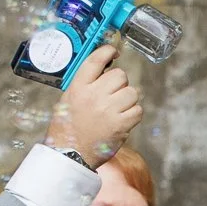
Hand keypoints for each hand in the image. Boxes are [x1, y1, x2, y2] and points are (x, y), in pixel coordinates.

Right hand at [46, 43, 141, 160]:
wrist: (70, 154)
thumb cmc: (68, 126)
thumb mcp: (68, 99)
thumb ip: (85, 82)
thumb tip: (105, 66)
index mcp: (78, 88)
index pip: (96, 60)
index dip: (108, 51)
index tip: (114, 51)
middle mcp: (94, 96)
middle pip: (120, 75)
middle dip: (118, 84)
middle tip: (111, 95)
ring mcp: (108, 110)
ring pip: (132, 92)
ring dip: (127, 100)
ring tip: (115, 110)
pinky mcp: (121, 125)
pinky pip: (138, 110)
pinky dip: (132, 115)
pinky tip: (120, 120)